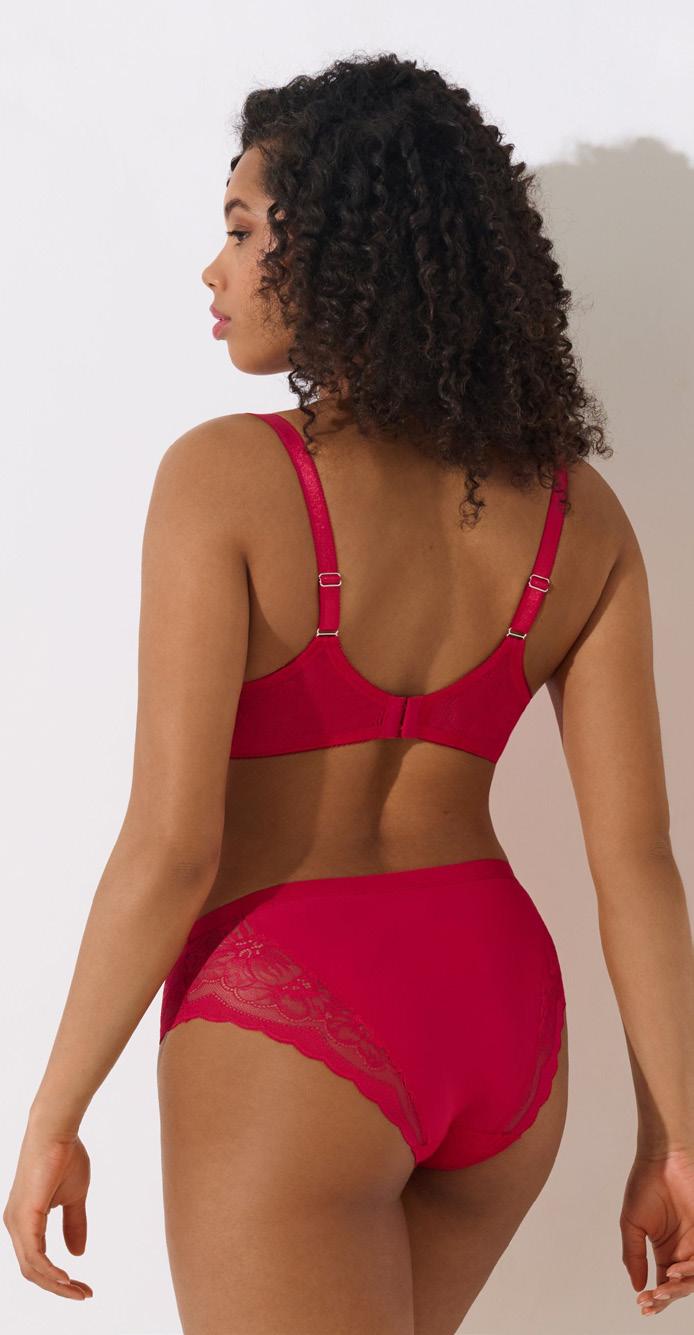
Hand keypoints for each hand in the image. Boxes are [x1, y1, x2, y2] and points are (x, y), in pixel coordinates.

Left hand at [3, 1118, 93, 1300]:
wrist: (56, 1131)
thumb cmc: (64, 1156)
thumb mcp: (74, 1197)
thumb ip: (74, 1224)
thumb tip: (77, 1254)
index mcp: (24, 1220)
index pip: (36, 1262)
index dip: (58, 1279)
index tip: (83, 1287)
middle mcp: (13, 1224)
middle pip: (32, 1271)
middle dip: (59, 1288)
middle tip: (84, 1294)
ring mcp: (16, 1222)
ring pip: (32, 1268)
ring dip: (57, 1284)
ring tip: (80, 1291)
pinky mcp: (23, 1217)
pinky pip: (34, 1256)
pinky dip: (50, 1272)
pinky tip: (66, 1279)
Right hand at [621, 1148, 693, 1316]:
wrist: (662, 1159)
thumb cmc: (645, 1185)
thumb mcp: (632, 1223)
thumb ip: (633, 1254)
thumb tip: (636, 1285)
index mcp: (665, 1251)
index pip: (664, 1284)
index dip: (655, 1299)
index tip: (642, 1305)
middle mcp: (682, 1251)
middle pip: (679, 1286)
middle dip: (666, 1298)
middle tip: (651, 1300)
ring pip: (693, 1278)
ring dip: (678, 1288)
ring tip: (661, 1290)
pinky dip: (689, 1271)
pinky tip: (672, 1271)